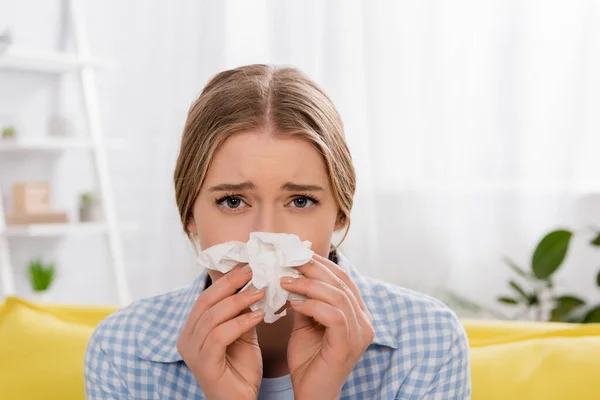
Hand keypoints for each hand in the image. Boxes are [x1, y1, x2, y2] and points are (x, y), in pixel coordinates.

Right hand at [177, 264, 265, 399]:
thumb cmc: (241, 371)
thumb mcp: (243, 334)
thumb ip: (242, 312)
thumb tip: (254, 284)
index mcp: (192, 329)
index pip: (207, 297)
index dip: (226, 280)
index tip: (248, 265)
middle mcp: (187, 338)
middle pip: (207, 302)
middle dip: (231, 283)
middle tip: (254, 271)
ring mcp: (192, 351)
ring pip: (213, 316)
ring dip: (239, 301)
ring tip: (261, 291)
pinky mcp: (203, 363)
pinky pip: (220, 335)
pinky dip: (240, 322)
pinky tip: (259, 316)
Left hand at [280, 254, 374, 399]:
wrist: (311, 395)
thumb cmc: (309, 361)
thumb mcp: (305, 324)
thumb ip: (305, 300)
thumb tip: (293, 275)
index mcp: (358, 314)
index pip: (343, 279)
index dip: (322, 264)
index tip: (298, 253)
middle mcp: (365, 322)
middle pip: (341, 283)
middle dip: (313, 269)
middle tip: (289, 260)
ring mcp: (360, 334)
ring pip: (338, 296)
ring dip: (308, 285)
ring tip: (285, 281)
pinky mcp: (348, 345)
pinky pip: (333, 316)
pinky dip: (312, 305)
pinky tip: (293, 303)